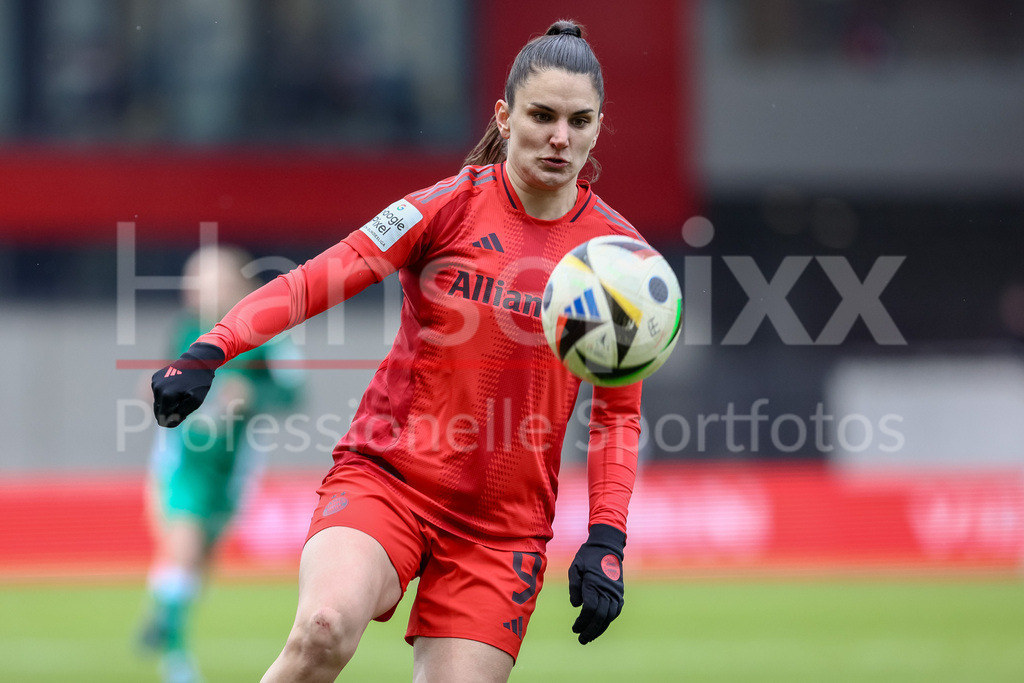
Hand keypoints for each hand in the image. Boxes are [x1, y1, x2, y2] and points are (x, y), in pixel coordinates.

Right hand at [151, 342, 224, 426]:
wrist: (198, 361)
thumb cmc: (199, 383)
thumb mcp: (196, 401)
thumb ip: (181, 414)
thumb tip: (167, 421)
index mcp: (166, 396)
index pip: (163, 419)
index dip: (174, 421)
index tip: (184, 415)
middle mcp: (157, 389)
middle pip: (158, 412)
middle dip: (170, 413)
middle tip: (184, 405)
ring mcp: (155, 382)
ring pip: (158, 403)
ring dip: (169, 403)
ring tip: (182, 395)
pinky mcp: (155, 378)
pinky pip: (158, 393)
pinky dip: (166, 394)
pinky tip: (177, 387)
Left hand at [568, 523, 625, 643]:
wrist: (608, 546)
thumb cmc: (588, 556)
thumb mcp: (575, 567)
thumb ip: (574, 587)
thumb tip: (576, 606)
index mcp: (593, 583)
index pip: (589, 609)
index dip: (582, 621)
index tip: (575, 628)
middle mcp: (606, 590)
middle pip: (600, 616)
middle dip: (590, 630)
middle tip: (582, 640)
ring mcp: (615, 592)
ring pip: (609, 616)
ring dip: (600, 628)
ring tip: (590, 637)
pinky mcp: (620, 592)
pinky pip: (615, 611)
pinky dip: (608, 620)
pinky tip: (600, 625)